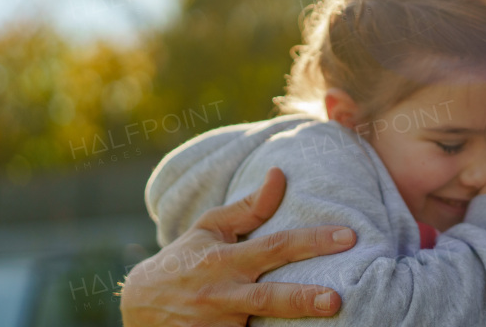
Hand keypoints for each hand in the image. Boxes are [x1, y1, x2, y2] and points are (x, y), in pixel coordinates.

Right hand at [120, 167, 357, 325]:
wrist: (137, 307)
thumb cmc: (183, 261)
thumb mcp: (209, 229)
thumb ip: (249, 207)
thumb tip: (280, 174)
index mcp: (224, 259)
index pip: (274, 246)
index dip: (312, 241)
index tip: (348, 237)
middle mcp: (220, 293)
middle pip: (266, 298)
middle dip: (302, 299)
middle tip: (337, 300)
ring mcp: (214, 325)